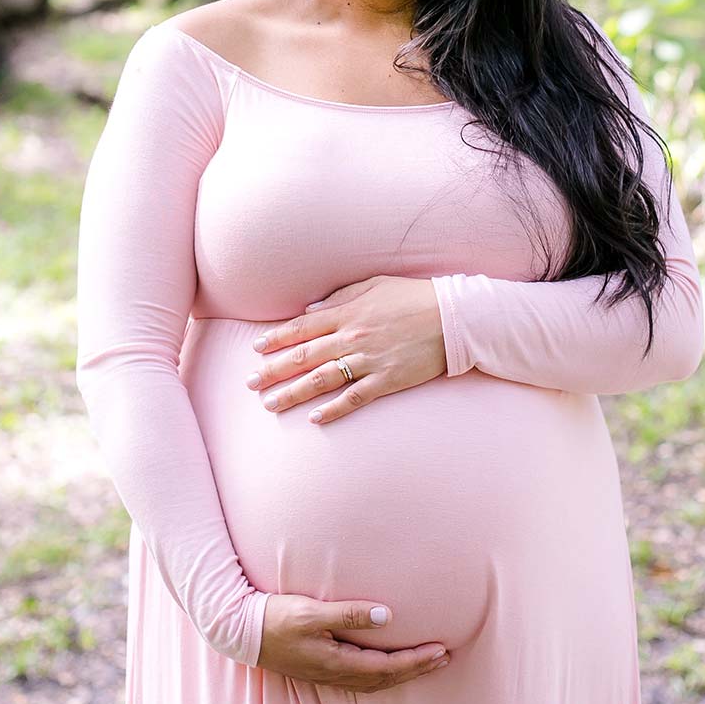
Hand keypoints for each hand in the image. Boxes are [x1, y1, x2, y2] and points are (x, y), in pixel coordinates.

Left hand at [247, 275, 445, 423]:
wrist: (453, 317)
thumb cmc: (414, 296)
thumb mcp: (375, 284)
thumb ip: (341, 296)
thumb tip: (311, 311)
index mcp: (349, 312)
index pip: (303, 327)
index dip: (277, 339)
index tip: (256, 349)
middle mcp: (352, 338)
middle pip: (304, 356)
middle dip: (274, 370)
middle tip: (251, 382)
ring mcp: (369, 361)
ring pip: (322, 380)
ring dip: (294, 393)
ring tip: (271, 404)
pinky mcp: (387, 380)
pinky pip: (354, 398)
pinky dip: (334, 410)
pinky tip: (315, 419)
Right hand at [257, 593, 449, 688]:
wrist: (240, 631)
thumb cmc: (275, 618)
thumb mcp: (312, 613)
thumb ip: (349, 615)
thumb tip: (386, 616)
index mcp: (337, 663)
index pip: (387, 667)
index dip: (416, 661)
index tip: (441, 651)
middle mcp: (335, 673)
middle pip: (386, 678)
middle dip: (417, 669)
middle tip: (444, 658)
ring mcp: (327, 673)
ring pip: (375, 680)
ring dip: (403, 671)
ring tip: (425, 661)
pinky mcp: (321, 666)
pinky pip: (362, 676)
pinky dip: (383, 672)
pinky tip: (387, 663)